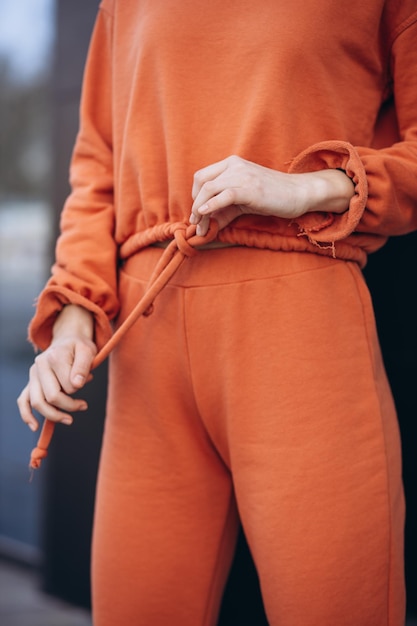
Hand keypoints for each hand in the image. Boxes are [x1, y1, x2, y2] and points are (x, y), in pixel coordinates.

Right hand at [17, 305, 96, 430]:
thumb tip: (76, 384)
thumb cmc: (79, 347)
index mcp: (54, 356)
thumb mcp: (88, 350)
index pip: (67, 385)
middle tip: (83, 406)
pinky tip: (35, 426)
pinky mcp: (31, 382)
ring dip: (54, 415)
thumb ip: (83, 366)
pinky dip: (27, 415)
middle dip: (69, 406)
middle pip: (51, 396)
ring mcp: (33, 374)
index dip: (79, 388)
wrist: (68, 339)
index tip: (88, 380)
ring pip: (37, 402)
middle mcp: (40, 365)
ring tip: (69, 419)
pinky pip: (23, 400)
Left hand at [190, 155, 353, 235]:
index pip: (201, 176)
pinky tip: (206, 217)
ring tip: (201, 227)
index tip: (198, 214)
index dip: (195, 196)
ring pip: (208, 189)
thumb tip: (207, 225)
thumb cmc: (272, 197)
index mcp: (231, 164)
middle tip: (196, 224)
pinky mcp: (248, 188)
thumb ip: (224, 210)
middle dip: (195, 205)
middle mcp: (234, 166)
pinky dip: (210, 207)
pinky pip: (223, 196)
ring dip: (200, 210)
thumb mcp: (243, 202)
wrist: (298, 193)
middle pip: (201, 182)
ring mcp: (241, 175)